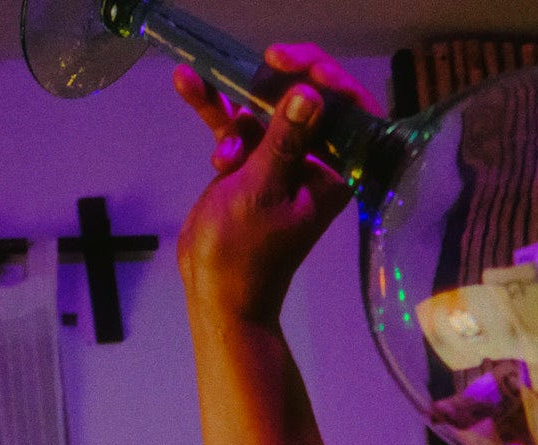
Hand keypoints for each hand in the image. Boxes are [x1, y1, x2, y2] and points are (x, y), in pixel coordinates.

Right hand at [174, 44, 382, 324]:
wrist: (215, 294)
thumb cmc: (245, 253)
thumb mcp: (262, 190)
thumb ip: (284, 140)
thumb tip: (309, 93)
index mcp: (334, 173)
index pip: (349, 112)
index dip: (328, 80)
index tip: (297, 65)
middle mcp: (315, 163)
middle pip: (306, 101)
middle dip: (281, 78)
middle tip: (265, 59)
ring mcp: (280, 161)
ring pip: (265, 110)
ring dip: (235, 98)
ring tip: (201, 80)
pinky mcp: (250, 165)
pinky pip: (236, 127)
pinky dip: (215, 111)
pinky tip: (188, 84)